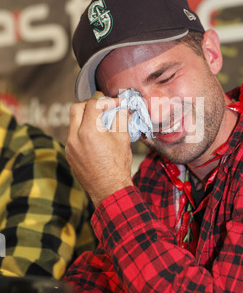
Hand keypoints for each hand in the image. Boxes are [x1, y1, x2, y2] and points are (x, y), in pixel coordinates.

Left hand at [65, 92, 133, 206]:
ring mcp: (70, 147)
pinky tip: (96, 137)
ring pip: (73, 123)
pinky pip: (73, 136)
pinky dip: (83, 131)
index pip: (93, 104)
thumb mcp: (123, 139)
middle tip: (103, 108)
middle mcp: (74, 137)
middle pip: (76, 108)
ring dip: (86, 118)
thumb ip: (121, 119)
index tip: (116, 104)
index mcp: (88, 131)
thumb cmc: (117, 167)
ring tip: (102, 123)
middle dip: (90, 105)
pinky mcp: (70, 155)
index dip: (106, 101)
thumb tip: (122, 108)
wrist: (109, 190)